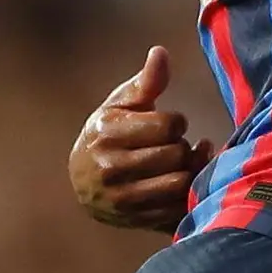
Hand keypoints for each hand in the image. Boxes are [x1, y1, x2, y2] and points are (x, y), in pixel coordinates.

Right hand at [71, 47, 211, 231]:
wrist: (83, 182)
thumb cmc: (108, 134)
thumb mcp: (119, 105)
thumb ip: (145, 82)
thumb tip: (160, 52)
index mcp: (106, 134)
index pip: (168, 126)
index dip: (176, 122)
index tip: (169, 124)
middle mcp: (111, 168)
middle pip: (176, 154)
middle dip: (182, 147)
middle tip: (175, 144)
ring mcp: (123, 198)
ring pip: (180, 182)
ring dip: (189, 170)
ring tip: (181, 161)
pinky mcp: (136, 220)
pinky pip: (178, 207)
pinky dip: (188, 193)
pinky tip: (182, 179)